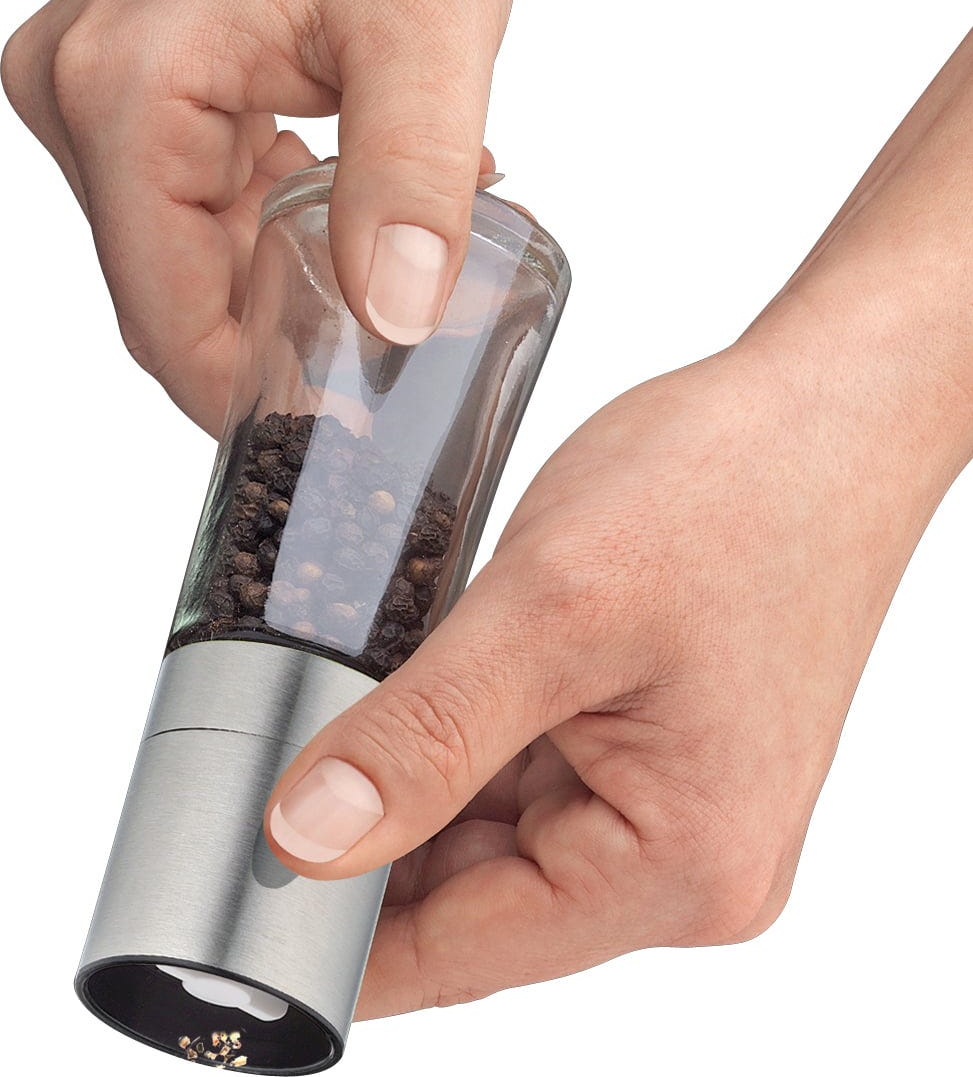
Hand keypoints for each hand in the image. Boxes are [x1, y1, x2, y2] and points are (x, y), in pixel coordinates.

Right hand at [1, 0, 515, 433]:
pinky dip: (271, 229)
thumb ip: (411, 181)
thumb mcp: (430, 29)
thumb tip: (393, 321)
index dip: (248, 397)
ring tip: (385, 255)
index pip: (167, 318)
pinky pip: (193, 204)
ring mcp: (94, 90)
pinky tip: (348, 204)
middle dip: (276, 340)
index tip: (334, 432)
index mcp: (125, 92)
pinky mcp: (133, 87)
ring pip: (185, 257)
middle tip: (384, 358)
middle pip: (170, 296)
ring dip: (283, 281)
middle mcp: (78, 94)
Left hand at [264, 34, 972, 1017]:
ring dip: (422, 776)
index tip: (242, 893)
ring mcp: (677, 809)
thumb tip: (311, 839)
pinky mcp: (660, 756)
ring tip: (384, 686)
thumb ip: (423, 735)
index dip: (331, 934)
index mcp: (679, 862)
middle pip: (474, 900)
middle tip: (286, 756)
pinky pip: (533, 781)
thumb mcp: (551, 607)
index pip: (461, 956)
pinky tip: (441, 677)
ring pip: (495, 837)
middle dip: (373, 836)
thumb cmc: (738, 487)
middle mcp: (690, 862)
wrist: (827, 413)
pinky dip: (470, 740)